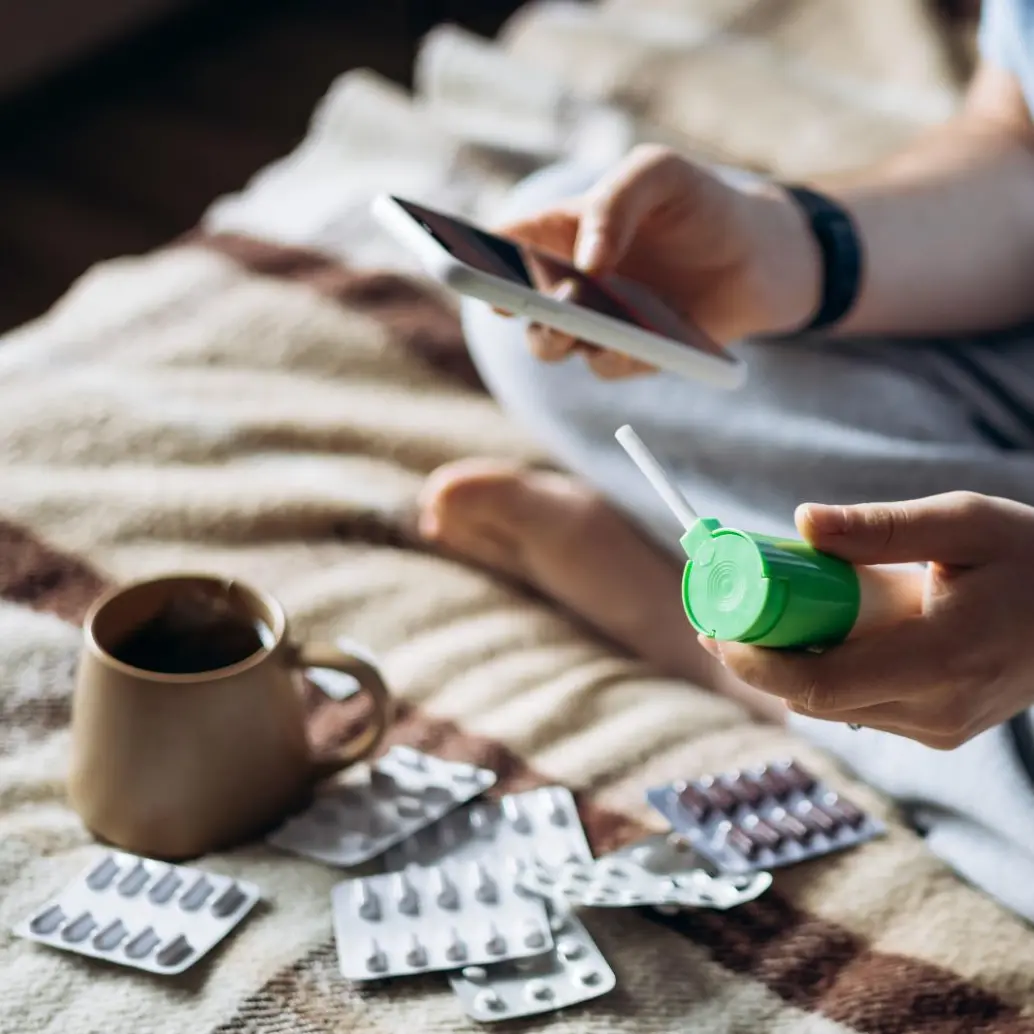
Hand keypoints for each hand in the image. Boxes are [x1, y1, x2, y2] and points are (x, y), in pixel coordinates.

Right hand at [495, 145, 820, 377]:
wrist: (762, 256)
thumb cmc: (698, 204)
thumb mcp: (660, 173)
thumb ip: (617, 200)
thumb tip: (587, 263)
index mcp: (556, 232)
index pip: (498, 244)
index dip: (469, 255)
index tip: (463, 263)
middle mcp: (564, 282)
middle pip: (511, 304)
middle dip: (508, 305)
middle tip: (514, 300)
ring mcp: (594, 324)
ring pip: (549, 346)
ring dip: (555, 339)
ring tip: (578, 322)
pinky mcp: (628, 357)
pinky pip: (606, 367)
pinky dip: (618, 356)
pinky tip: (643, 340)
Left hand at [698, 491, 1033, 749]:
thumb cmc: (1033, 559)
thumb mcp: (964, 523)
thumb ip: (881, 527)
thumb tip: (801, 522)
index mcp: (944, 659)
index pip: (821, 683)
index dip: (755, 662)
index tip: (713, 627)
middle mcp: (938, 710)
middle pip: (813, 699)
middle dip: (757, 659)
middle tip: (719, 614)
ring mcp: (940, 728)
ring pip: (830, 706)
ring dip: (787, 665)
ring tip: (762, 614)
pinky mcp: (938, 730)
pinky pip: (857, 706)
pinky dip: (823, 673)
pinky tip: (814, 633)